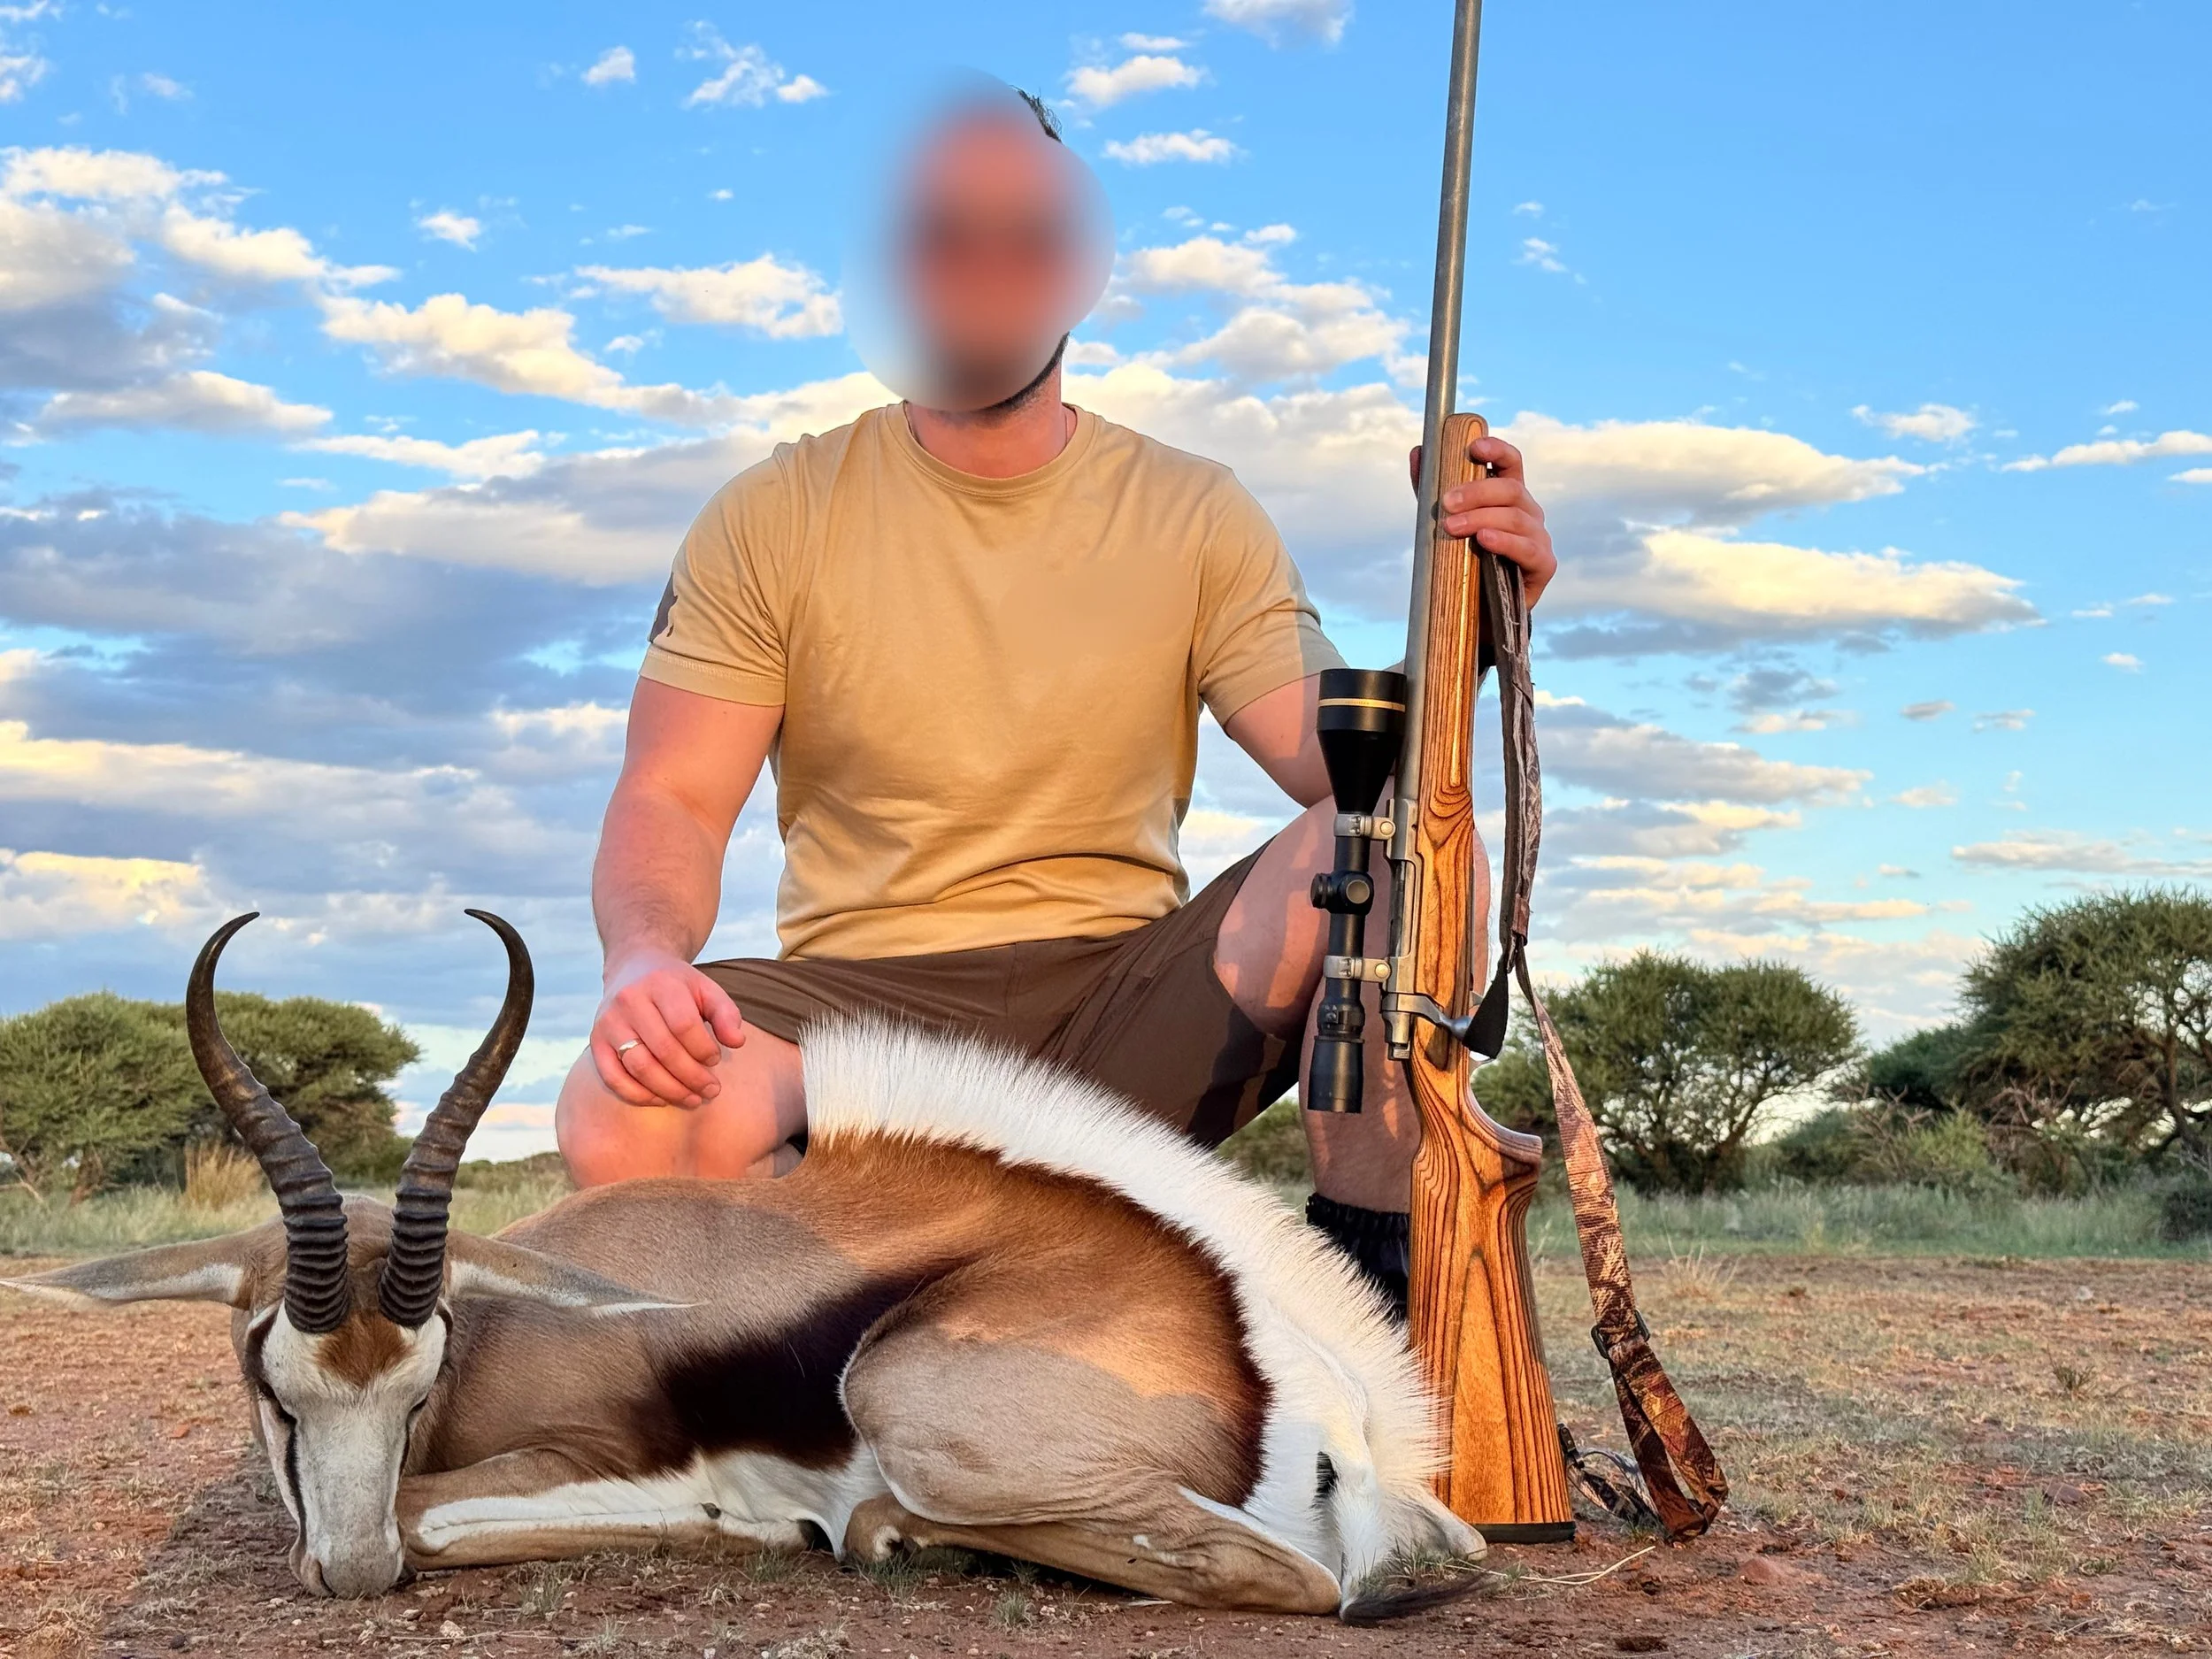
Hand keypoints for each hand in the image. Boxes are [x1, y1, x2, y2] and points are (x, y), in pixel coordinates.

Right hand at [591, 948, 747, 1107]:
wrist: (633, 968)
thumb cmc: (676, 985)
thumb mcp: (705, 988)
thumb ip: (726, 1013)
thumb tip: (737, 1042)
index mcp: (659, 984)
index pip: (684, 1025)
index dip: (703, 1049)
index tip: (716, 1060)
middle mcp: (629, 1001)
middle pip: (663, 1050)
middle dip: (692, 1077)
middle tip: (712, 1090)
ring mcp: (608, 1022)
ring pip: (639, 1067)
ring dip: (669, 1090)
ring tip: (693, 1099)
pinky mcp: (595, 1042)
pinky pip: (613, 1078)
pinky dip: (638, 1095)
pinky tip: (662, 1099)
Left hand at [1407, 433, 1557, 608]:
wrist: (1478, 611)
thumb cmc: (1465, 559)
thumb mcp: (1446, 520)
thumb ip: (1431, 489)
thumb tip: (1416, 453)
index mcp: (1509, 495)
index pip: (1511, 462)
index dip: (1497, 450)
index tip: (1474, 447)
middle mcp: (1529, 512)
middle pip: (1510, 489)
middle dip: (1476, 492)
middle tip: (1446, 503)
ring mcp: (1539, 537)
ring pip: (1516, 518)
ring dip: (1482, 518)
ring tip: (1452, 527)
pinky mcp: (1543, 565)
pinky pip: (1527, 549)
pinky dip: (1505, 542)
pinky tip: (1484, 539)